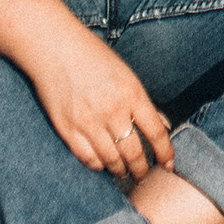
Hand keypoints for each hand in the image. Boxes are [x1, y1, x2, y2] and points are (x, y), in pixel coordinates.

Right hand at [30, 26, 175, 181]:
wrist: (55, 48)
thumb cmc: (93, 57)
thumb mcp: (126, 75)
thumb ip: (141, 102)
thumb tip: (160, 126)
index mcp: (132, 93)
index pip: (156, 132)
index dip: (165, 153)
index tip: (169, 164)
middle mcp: (112, 110)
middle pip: (134, 153)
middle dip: (142, 170)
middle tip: (144, 176)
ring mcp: (89, 122)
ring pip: (112, 161)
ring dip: (121, 171)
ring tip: (125, 173)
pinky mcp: (67, 129)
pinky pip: (88, 159)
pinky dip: (98, 166)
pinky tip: (103, 164)